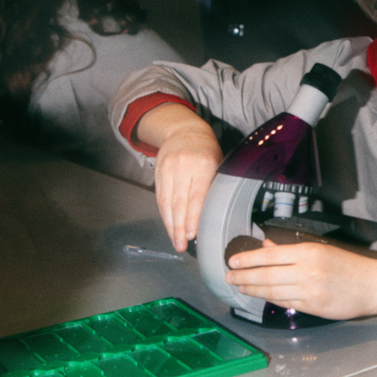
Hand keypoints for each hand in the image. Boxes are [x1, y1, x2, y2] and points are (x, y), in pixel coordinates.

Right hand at [139, 103, 220, 251]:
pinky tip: (169, 226)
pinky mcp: (158, 171)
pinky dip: (164, 214)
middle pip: (179, 202)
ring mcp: (168, 168)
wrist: (183, 130)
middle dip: (180, 227)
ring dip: (171, 225)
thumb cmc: (207, 150)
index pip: (196, 195)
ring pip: (167, 202)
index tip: (192, 234)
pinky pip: (160, 197)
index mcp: (204, 164)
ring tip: (176, 242)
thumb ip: (216, 185)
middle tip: (182, 246)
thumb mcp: (219, 162)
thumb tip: (218, 215)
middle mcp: (184, 165)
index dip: (193, 217)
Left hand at [226, 239, 376, 318]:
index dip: (248, 259)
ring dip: (252, 289)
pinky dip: (270, 298)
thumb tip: (266, 246)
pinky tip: (261, 295)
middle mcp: (307, 270)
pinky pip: (284, 302)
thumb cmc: (349, 266)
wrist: (374, 285)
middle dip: (244, 277)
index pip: (270, 255)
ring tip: (240, 287)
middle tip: (229, 277)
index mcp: (309, 252)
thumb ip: (292, 250)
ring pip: (272, 290)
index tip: (232, 262)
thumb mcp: (322, 250)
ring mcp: (309, 290)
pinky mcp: (313, 306)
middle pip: (266, 274)